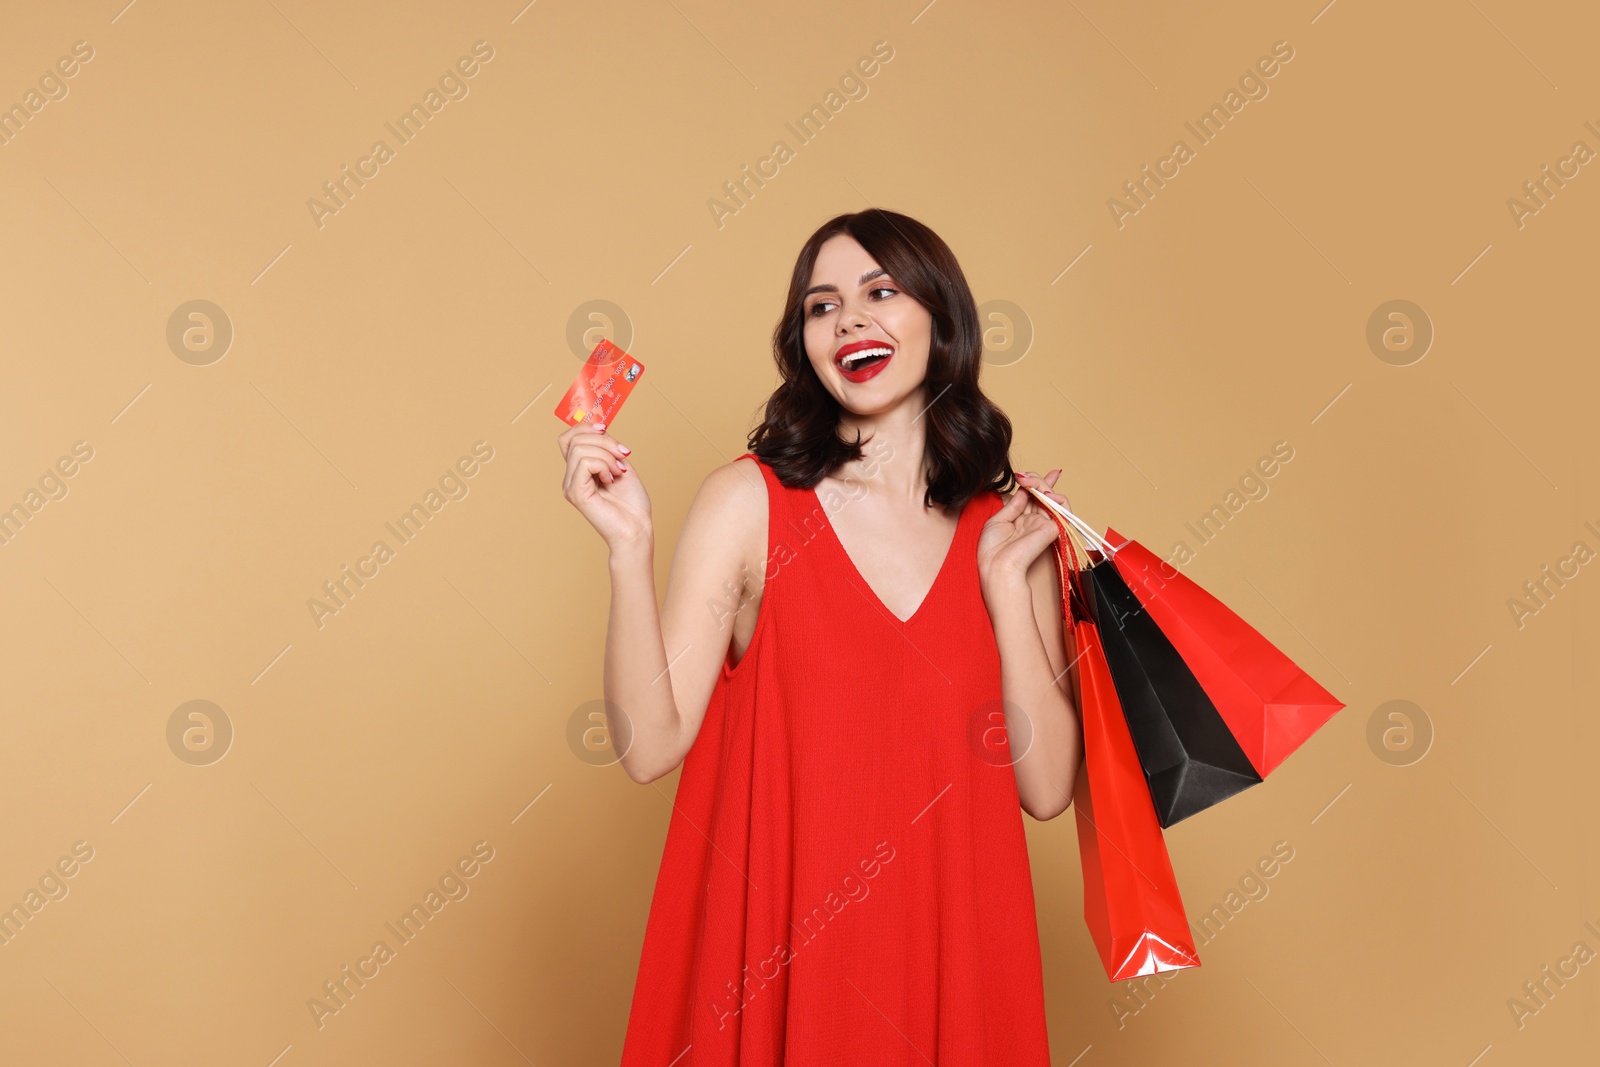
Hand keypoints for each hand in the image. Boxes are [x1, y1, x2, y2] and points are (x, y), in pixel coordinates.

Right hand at [557, 420, 651, 552]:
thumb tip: (599, 428)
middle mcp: (571, 478)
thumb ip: (606, 447)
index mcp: (579, 470)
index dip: (585, 427)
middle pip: (575, 439)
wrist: (637, 528)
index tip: (606, 429)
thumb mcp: (620, 464)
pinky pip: (584, 463)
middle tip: (623, 456)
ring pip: (580, 449)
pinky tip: (611, 479)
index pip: (568, 438)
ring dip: (606, 455)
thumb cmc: (632, 503)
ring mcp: (570, 486)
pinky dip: (603, 465)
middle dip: (604, 441)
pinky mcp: (575, 493)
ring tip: (619, 471)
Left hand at [977, 469, 1070, 602]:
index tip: (1028, 473)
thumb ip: (1013, 505)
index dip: (1034, 483)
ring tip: (1030, 482)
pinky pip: (1062, 508)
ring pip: (1052, 497)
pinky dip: (1056, 497)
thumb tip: (1023, 490)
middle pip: (1041, 493)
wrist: (998, 566)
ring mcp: (1044, 523)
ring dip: (1042, 485)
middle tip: (1023, 477)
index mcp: (1019, 520)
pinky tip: (1043, 494)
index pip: (1031, 497)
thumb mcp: (998, 521)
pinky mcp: (1053, 527)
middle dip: (1035, 480)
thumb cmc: (993, 550)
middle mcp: (1033, 520)